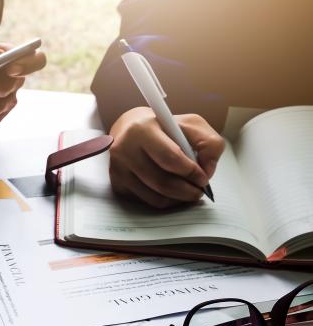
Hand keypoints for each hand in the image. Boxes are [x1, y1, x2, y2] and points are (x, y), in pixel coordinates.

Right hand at [108, 107, 224, 207]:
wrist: (130, 128)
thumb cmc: (165, 127)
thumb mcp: (191, 125)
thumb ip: (209, 144)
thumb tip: (206, 171)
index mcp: (143, 129)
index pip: (170, 158)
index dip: (191, 172)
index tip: (203, 178)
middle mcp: (125, 148)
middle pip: (161, 182)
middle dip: (187, 191)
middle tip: (199, 192)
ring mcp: (118, 167)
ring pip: (154, 196)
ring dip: (178, 199)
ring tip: (189, 192)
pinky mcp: (116, 182)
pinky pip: (145, 201)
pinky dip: (164, 201)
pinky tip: (172, 193)